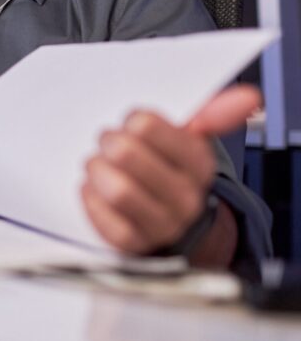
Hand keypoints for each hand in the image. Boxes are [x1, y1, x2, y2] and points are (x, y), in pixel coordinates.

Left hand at [81, 84, 259, 254]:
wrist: (178, 228)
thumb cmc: (173, 174)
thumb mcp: (191, 144)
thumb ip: (212, 116)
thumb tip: (249, 97)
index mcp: (198, 164)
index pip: (147, 127)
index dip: (132, 122)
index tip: (134, 125)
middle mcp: (185, 197)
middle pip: (125, 154)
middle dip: (108, 143)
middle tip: (109, 143)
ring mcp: (161, 223)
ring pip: (116, 189)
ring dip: (97, 170)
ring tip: (100, 166)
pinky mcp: (133, 243)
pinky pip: (103, 217)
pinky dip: (91, 197)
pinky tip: (96, 189)